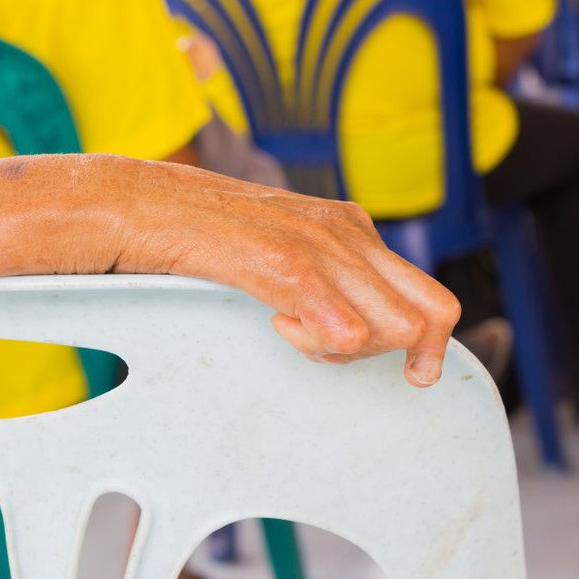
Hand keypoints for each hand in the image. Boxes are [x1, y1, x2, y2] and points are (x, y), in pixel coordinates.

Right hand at [106, 159, 461, 387]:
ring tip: (291, 328)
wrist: (145, 203)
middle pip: (427, 316)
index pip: (432, 297)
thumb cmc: (204, 235)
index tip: (414, 375)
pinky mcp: (285, 261)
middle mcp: (349, 233)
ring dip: (346, 350)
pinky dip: (315, 343)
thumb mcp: (284, 251)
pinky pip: (343, 329)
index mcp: (353, 230)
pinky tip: (276, 320)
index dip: (433, 347)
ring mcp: (320, 244)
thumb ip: (326, 278)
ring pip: (393, 328)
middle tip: (328, 348)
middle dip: (389, 354)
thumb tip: (356, 325)